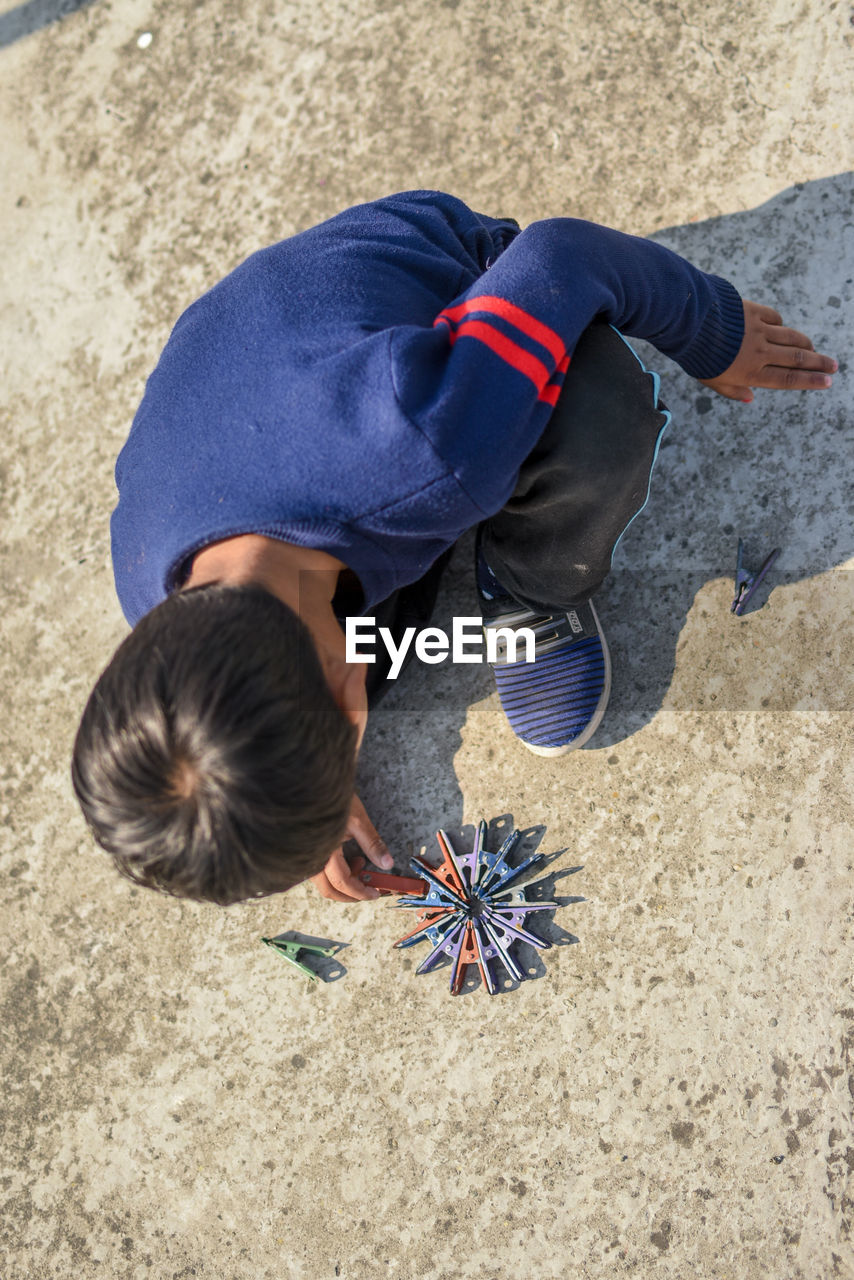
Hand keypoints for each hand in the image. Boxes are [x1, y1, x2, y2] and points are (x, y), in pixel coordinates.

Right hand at [309, 794, 393, 901]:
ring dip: (345, 882)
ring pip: (324, 883)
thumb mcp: (358, 820)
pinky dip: (337, 873)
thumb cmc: (333, 799)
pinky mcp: (308, 852)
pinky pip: (320, 872)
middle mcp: (311, 859)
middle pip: (329, 891)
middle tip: (370, 890)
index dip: (361, 892)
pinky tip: (349, 858)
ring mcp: (306, 856)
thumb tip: (387, 864)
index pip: (343, 883)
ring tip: (360, 863)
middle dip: (352, 895)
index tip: (376, 893)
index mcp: (324, 852)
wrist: (313, 786)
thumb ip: (372, 844)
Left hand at [701, 300, 837, 402]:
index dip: (810, 381)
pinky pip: (775, 319)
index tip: (827, 382)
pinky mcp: (754, 312)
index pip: (788, 379)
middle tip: (834, 367)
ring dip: (806, 345)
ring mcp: (758, 331)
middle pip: (797, 359)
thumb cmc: (697, 357)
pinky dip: (781, 326)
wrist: (688, 324)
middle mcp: (760, 352)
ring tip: (813, 351)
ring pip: (791, 338)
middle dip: (818, 364)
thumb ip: (733, 390)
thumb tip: (751, 398)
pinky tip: (783, 330)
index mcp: (751, 372)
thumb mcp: (712, 381)